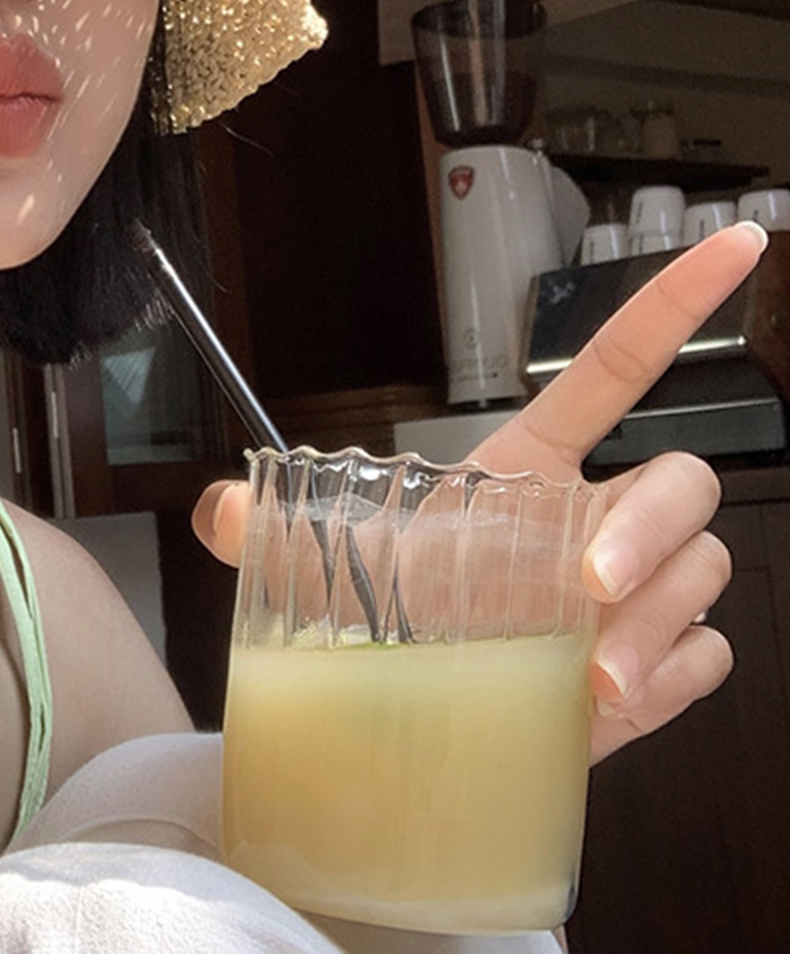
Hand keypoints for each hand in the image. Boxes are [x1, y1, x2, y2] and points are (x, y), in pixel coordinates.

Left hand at [192, 221, 767, 763]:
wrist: (423, 709)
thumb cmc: (393, 615)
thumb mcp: (328, 564)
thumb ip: (269, 527)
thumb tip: (216, 509)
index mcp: (533, 466)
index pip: (618, 366)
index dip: (675, 300)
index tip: (735, 243)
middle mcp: (596, 518)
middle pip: (687, 482)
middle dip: (652, 528)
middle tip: (589, 583)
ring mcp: (637, 595)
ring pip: (702, 576)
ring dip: (654, 626)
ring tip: (588, 677)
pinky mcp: (656, 665)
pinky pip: (706, 658)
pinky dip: (669, 681)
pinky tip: (606, 702)